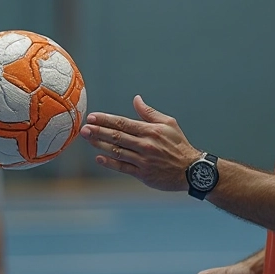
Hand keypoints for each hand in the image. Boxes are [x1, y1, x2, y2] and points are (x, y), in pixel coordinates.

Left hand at [79, 95, 201, 190]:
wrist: (191, 170)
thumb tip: (136, 99)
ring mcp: (143, 160)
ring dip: (100, 144)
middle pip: (116, 136)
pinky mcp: (143, 174)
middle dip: (98, 131)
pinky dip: (110, 163)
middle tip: (83, 127)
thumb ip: (149, 113)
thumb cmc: (179, 145)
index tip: (92, 117)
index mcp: (150, 131)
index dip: (106, 119)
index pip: (123, 123)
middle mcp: (145, 145)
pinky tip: (99, 158)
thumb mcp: (168, 124)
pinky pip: (123, 167)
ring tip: (87, 139)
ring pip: (117, 151)